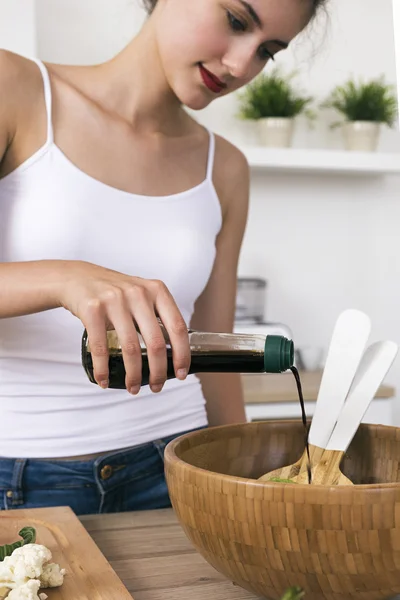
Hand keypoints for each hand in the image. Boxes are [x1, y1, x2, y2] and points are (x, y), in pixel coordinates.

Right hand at [58, 261, 189, 393]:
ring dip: (133, 375)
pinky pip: (101, 347)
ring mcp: (114, 300)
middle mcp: (138, 293)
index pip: (177, 327)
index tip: (180, 373)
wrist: (78, 277)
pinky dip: (103, 369)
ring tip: (133, 387)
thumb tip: (174, 352)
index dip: (182, 354)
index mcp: (156, 290)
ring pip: (130, 348)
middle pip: (156, 343)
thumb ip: (158, 315)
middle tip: (157, 386)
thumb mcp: (142, 294)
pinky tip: (104, 380)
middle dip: (158, 372)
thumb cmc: (115, 292)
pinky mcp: (92, 309)